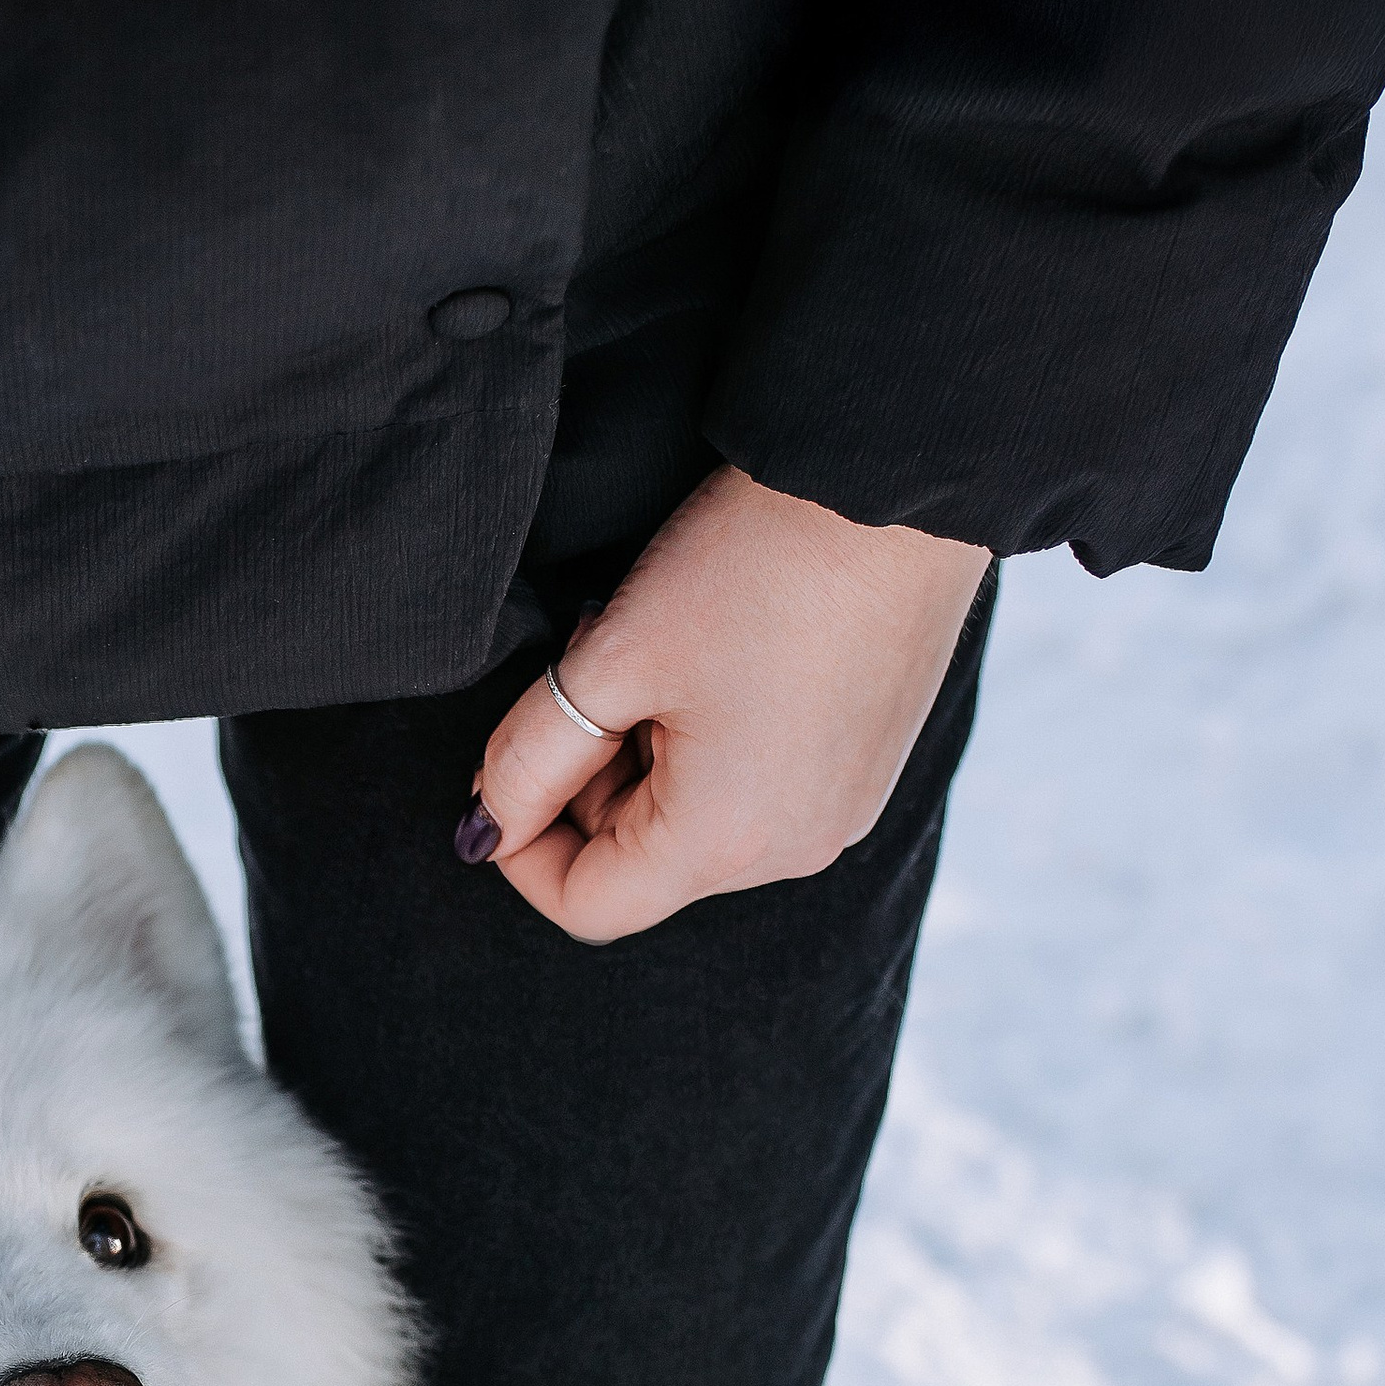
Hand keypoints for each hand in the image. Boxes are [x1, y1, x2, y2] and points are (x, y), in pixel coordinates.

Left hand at [456, 466, 990, 941]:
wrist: (898, 479)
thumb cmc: (755, 563)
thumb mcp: (610, 659)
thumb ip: (528, 759)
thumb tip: (486, 825)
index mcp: (725, 842)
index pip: (589, 905)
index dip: (521, 850)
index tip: (502, 774)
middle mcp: (793, 850)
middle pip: (644, 862)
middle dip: (591, 787)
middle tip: (592, 676)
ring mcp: (841, 812)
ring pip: (697, 823)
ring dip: (649, 759)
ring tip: (663, 654)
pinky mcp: (865, 769)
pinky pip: (758, 789)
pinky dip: (711, 745)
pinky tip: (719, 656)